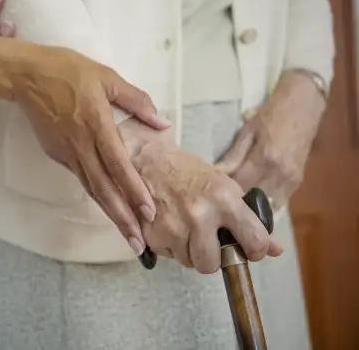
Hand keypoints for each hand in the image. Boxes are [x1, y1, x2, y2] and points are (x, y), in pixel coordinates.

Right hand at [17, 48, 171, 254]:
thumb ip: (137, 101)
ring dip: (109, 213)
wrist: (26, 76)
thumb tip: (163, 123)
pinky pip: (80, 176)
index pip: (118, 166)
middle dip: (122, 218)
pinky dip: (95, 194)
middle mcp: (81, 145)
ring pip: (91, 189)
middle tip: (139, 244)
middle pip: (103, 189)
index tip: (148, 213)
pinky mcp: (56, 154)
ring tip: (127, 234)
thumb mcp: (107, 77)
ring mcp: (66, 152)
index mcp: (97, 125)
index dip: (134, 191)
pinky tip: (108, 206)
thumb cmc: (69, 71)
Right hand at [117, 118, 282, 272]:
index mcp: (224, 199)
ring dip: (188, 251)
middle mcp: (199, 215)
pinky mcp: (151, 234)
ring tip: (185, 228)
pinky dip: (169, 245)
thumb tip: (275, 250)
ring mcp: (173, 226)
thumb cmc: (188, 171)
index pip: (255, 242)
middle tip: (208, 242)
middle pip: (211, 264)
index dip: (254, 250)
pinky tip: (168, 224)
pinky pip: (167, 255)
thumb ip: (249, 219)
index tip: (248, 249)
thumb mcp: (224, 187)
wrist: (147, 158)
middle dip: (211, 258)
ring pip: (187, 262)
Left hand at [216, 71, 326, 209]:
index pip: (239, 185)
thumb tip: (216, 174)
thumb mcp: (248, 130)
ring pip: (267, 205)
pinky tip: (252, 198)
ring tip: (235, 202)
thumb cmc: (272, 114)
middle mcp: (279, 173)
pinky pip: (278, 202)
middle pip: (252, 199)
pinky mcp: (297, 182)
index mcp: (265, 158)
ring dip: (251, 205)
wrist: (304, 106)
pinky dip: (264, 203)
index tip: (212, 192)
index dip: (224, 191)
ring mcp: (291, 180)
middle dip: (236, 201)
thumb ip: (233, 155)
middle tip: (220, 200)